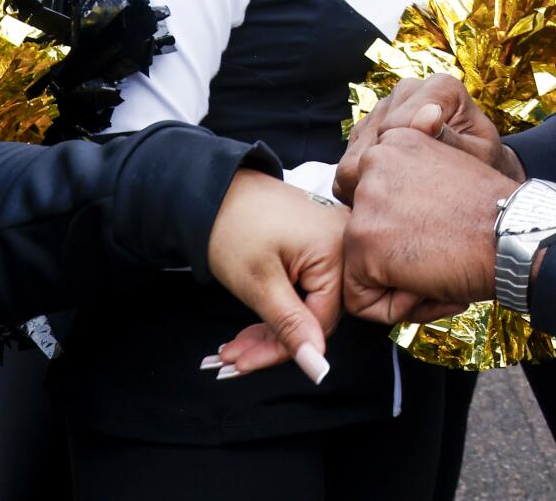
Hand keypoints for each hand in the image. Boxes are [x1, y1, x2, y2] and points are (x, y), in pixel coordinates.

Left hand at [204, 169, 343, 379]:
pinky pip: (303, 287)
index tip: (247, 364)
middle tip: (234, 358)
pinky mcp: (315, 243)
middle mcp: (343, 243)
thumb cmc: (233, 225)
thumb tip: (317, 366)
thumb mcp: (260, 283)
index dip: (284, 348)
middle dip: (272, 340)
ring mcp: (330, 242)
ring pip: (305, 305)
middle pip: (314, 315)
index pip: (322, 321)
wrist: (212, 188)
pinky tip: (250, 325)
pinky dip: (276, 307)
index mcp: (337, 249)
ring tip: (233, 348)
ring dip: (270, 329)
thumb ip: (291, 326)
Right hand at [335, 73, 521, 204]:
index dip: (408, 163)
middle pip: (372, 142)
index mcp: (440, 87)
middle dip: (388, 178)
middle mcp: (408, 90)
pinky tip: (393, 195)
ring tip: (407, 200)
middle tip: (416, 200)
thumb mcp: (478, 158)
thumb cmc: (484, 168)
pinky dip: (364, 188)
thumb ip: (452, 141)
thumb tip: (428, 117)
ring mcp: (383, 108)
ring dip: (373, 187)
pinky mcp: (365, 131)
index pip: (398, 126)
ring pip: (353, 159)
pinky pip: (348, 167)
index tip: (432, 182)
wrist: (476, 178)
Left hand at [342, 127, 511, 322]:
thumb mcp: (448, 172)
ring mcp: (364, 203)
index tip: (441, 232)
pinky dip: (393, 308)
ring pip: (359, 267)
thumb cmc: (494, 213)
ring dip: (397, 282)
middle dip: (397, 257)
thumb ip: (412, 183)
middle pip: (362, 233)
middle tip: (443, 256)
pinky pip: (359, 298)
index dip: (404, 230)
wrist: (517, 235)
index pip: (373, 201)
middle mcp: (373, 162)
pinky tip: (431, 290)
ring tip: (440, 272)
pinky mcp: (363, 242)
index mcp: (395, 141)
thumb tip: (391, 213)